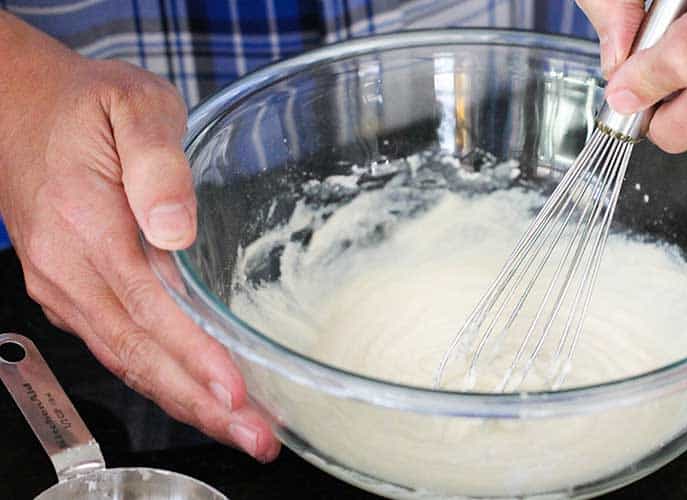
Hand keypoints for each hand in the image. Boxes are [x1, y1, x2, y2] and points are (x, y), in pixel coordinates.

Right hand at [0, 12, 279, 460]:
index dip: (195, 356)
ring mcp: (64, 287)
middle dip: (202, 404)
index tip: (237, 393)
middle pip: (139, 354)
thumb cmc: (85, 105)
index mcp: (87, 225)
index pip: (149, 308)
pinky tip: (199, 396)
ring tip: (243, 431)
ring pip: (127, 361)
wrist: (14, 105)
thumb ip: (157, 162)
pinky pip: (117, 347)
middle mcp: (68, 270)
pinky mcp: (70, 292)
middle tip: (260, 438)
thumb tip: (175, 228)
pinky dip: (161, 380)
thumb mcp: (132, 104)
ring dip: (186, 401)